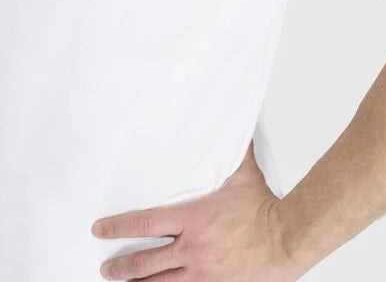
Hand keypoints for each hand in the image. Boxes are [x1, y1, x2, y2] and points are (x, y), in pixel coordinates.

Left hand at [91, 140, 302, 280]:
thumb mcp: (243, 172)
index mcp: (193, 219)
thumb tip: (230, 118)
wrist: (286, 240)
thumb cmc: (263, 208)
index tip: (100, 230)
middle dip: (120, 265)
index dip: (118, 227)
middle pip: (144, 261)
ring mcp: (202, 273)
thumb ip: (231, 147)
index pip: (145, 222)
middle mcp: (192, 249)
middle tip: (106, 267)